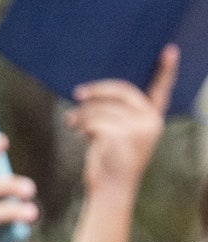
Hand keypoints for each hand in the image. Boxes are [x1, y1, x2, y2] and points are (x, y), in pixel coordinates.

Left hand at [70, 46, 175, 196]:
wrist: (110, 191)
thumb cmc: (109, 162)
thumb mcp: (116, 134)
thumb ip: (113, 114)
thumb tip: (87, 93)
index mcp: (152, 118)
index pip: (161, 90)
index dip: (166, 70)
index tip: (169, 50)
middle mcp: (150, 122)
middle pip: (121, 91)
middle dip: (96, 91)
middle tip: (78, 94)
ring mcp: (138, 129)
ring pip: (102, 108)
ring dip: (82, 114)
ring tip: (72, 122)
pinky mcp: (122, 136)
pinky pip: (95, 120)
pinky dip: (82, 125)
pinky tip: (79, 132)